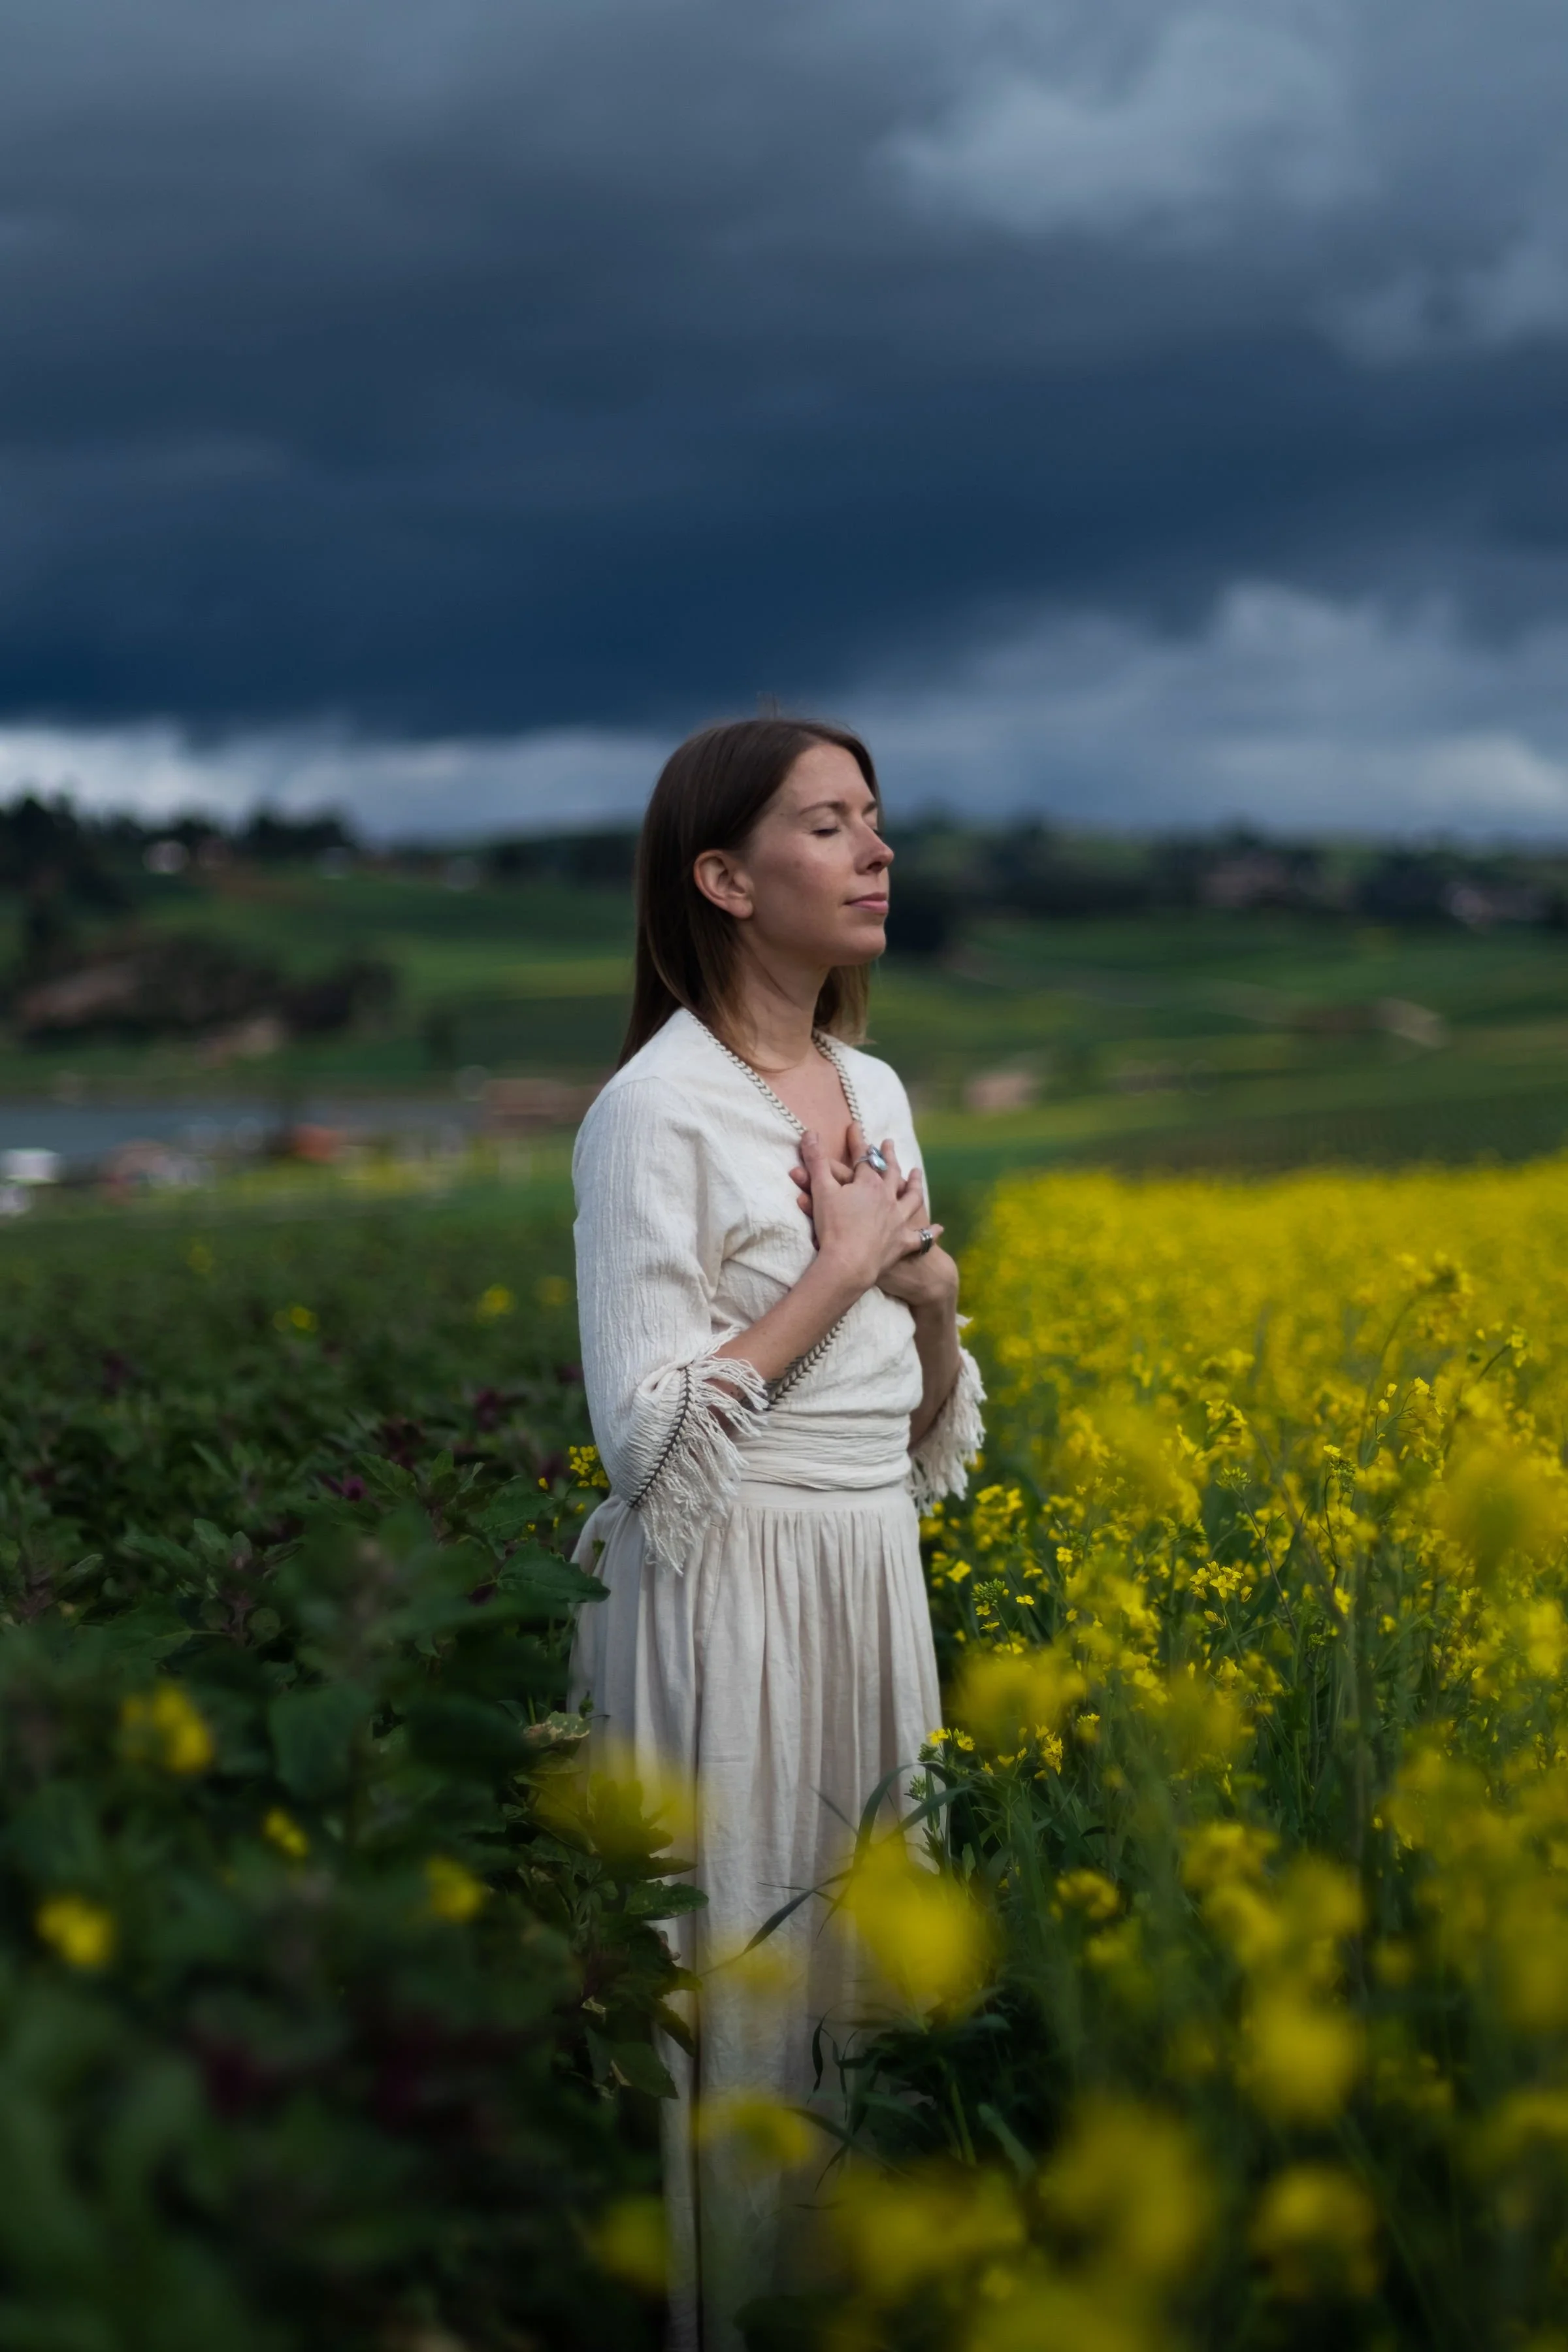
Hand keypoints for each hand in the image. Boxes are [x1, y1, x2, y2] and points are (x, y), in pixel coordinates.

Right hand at [793, 1121, 944, 1299]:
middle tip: (889, 1143)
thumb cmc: (833, 1227)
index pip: (864, 1157)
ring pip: (912, 1198)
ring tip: (917, 1173)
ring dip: (915, 1184)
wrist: (848, 1264)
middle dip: (889, 1156)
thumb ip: (816, 1161)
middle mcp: (889, 1198)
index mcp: (869, 1184)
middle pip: (891, 1172)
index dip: (858, 1141)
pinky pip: (921, 1238)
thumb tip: (809, 1132)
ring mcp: (899, 1220)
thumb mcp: (820, 1190)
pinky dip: (931, 1233)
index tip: (855, 1126)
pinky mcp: (903, 1243)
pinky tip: (940, 1228)